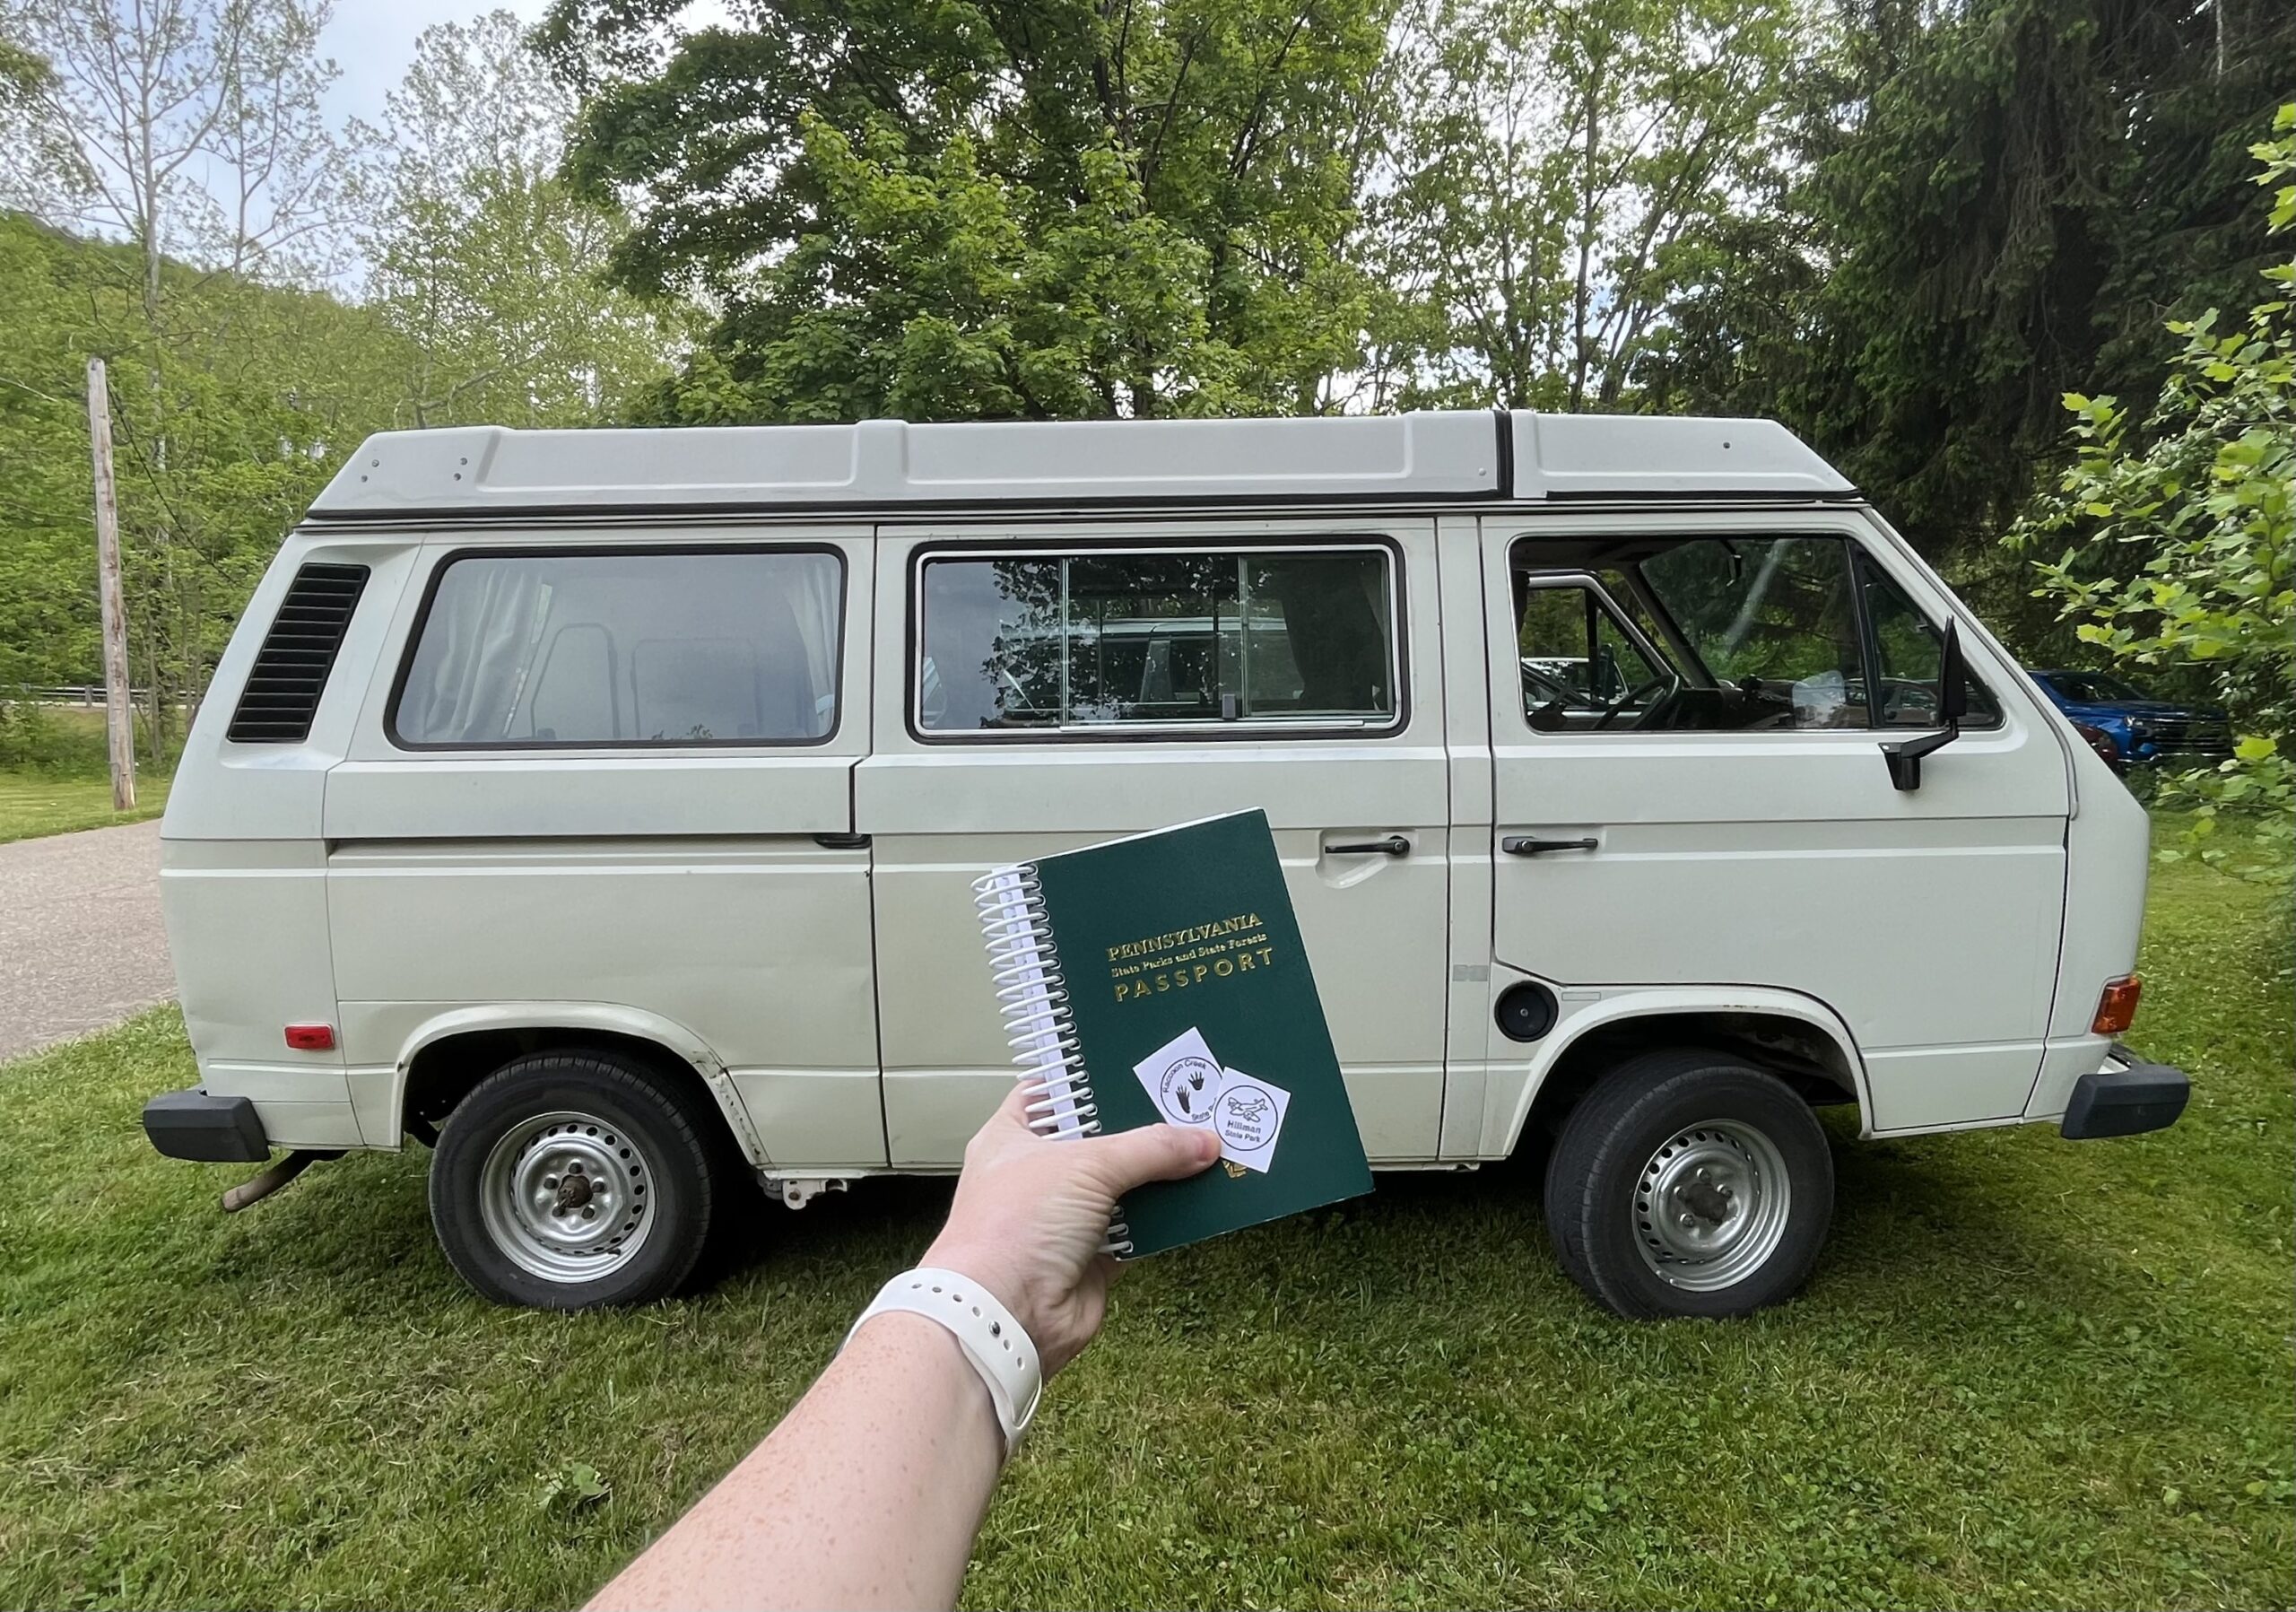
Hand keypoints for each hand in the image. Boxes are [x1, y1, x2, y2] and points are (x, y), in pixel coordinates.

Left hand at [921, 1084, 1220, 1374]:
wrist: (1006, 1315)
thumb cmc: (1011, 1229)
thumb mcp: (1085, 1165)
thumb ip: (1148, 1147)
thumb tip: (1199, 1140)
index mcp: (1014, 1137)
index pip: (1051, 1093)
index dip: (1089, 1078)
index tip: (1134, 1067)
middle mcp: (1038, 1176)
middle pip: (1099, 1141)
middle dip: (1141, 1129)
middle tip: (1188, 1106)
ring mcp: (1066, 1219)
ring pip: (1125, 1186)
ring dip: (1161, 1175)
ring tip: (1205, 1146)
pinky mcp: (1094, 1257)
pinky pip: (1141, 1229)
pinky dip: (1167, 1219)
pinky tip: (1199, 1200)